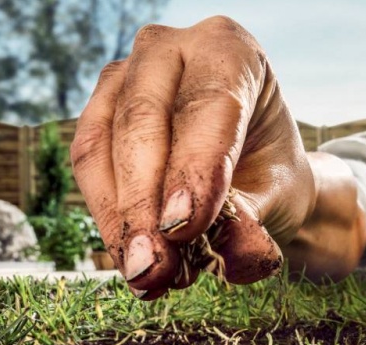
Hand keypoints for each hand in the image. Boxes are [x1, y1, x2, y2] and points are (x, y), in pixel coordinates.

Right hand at [71, 17, 314, 298]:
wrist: (256, 171)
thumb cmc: (269, 169)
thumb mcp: (277, 193)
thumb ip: (254, 221)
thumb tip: (237, 260)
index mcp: (230, 50)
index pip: (208, 104)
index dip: (193, 168)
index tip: (183, 227)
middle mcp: (171, 49)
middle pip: (142, 120)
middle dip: (144, 203)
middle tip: (154, 266)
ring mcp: (124, 76)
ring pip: (102, 144)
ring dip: (119, 218)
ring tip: (145, 274)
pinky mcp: (96, 112)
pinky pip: (88, 166)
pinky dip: (108, 219)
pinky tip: (130, 260)